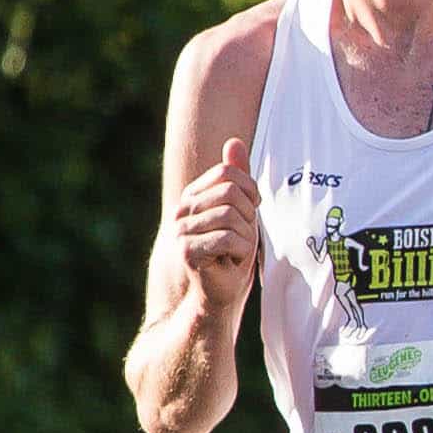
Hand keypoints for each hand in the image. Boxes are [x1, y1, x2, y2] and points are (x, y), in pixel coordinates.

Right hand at [176, 136, 256, 306]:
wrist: (222, 291)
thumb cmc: (233, 250)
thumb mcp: (242, 209)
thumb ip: (238, 178)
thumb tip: (234, 141)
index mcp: (194, 195)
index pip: (227, 173)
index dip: (249, 190)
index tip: (251, 211)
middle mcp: (183, 210)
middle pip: (230, 192)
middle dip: (248, 216)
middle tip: (243, 236)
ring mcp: (181, 230)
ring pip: (230, 215)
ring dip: (245, 236)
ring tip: (237, 250)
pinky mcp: (186, 251)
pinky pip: (227, 238)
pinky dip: (241, 250)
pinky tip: (234, 261)